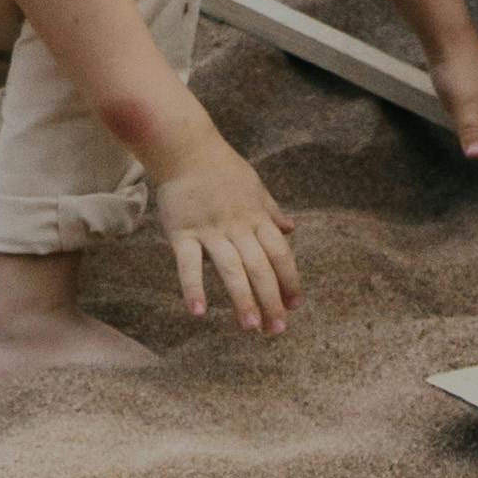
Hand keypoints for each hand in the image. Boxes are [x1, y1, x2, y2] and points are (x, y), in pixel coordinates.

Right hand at [149, 131, 301, 333]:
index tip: (295, 306)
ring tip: (250, 327)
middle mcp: (238, 226)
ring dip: (242, 299)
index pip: (280, 254)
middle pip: (260, 267)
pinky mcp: (182, 232)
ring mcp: (210, 230)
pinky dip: (193, 287)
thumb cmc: (221, 168)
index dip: (290, 280)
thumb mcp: (254, 186)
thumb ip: (271, 211)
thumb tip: (291, 229)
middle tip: (276, 330)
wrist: (186, 147)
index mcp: (256, 216)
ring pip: (231, 269)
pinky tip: (198, 312)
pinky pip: (189, 264)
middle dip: (271, 300)